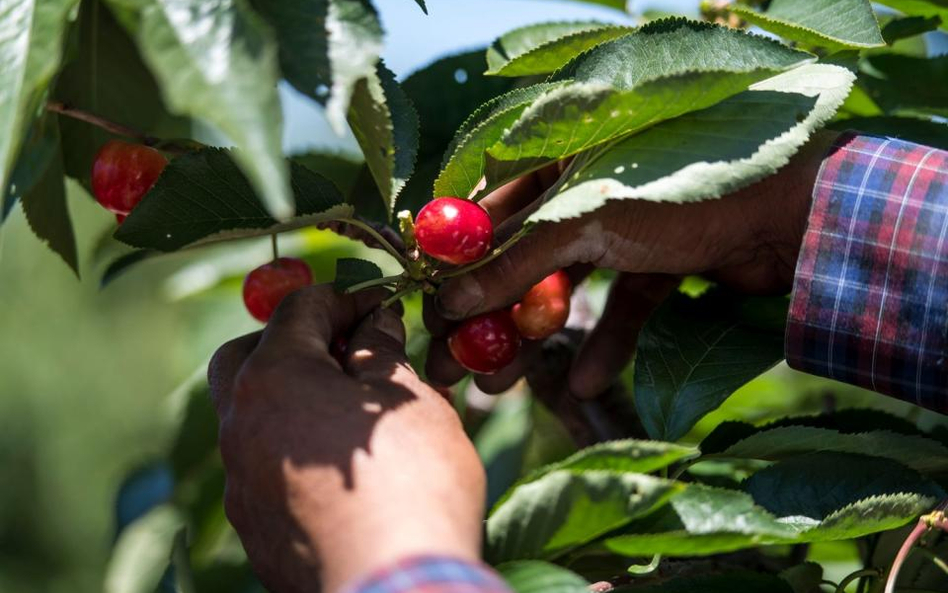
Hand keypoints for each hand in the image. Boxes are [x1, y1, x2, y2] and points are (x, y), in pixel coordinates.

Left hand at [209, 286, 484, 592]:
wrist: (392, 585)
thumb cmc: (410, 480)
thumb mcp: (407, 401)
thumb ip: (381, 351)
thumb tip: (376, 323)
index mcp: (272, 378)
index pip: (299, 309)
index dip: (346, 298)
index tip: (382, 305)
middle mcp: (240, 425)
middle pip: (248, 357)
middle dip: (293, 341)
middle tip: (346, 349)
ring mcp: (240, 481)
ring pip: (253, 417)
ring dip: (294, 398)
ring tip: (350, 411)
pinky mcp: (254, 527)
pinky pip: (265, 468)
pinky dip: (294, 450)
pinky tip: (341, 467)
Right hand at [426, 131, 838, 397]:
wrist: (791, 210)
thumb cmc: (679, 191)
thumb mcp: (585, 220)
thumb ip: (517, 261)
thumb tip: (452, 303)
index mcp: (560, 156)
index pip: (486, 211)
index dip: (453, 265)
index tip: (427, 312)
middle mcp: (586, 187)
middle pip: (519, 258)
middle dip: (486, 316)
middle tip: (453, 366)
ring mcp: (624, 228)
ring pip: (564, 288)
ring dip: (533, 337)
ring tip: (499, 386)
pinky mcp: (658, 263)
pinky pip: (620, 305)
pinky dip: (605, 342)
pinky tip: (585, 382)